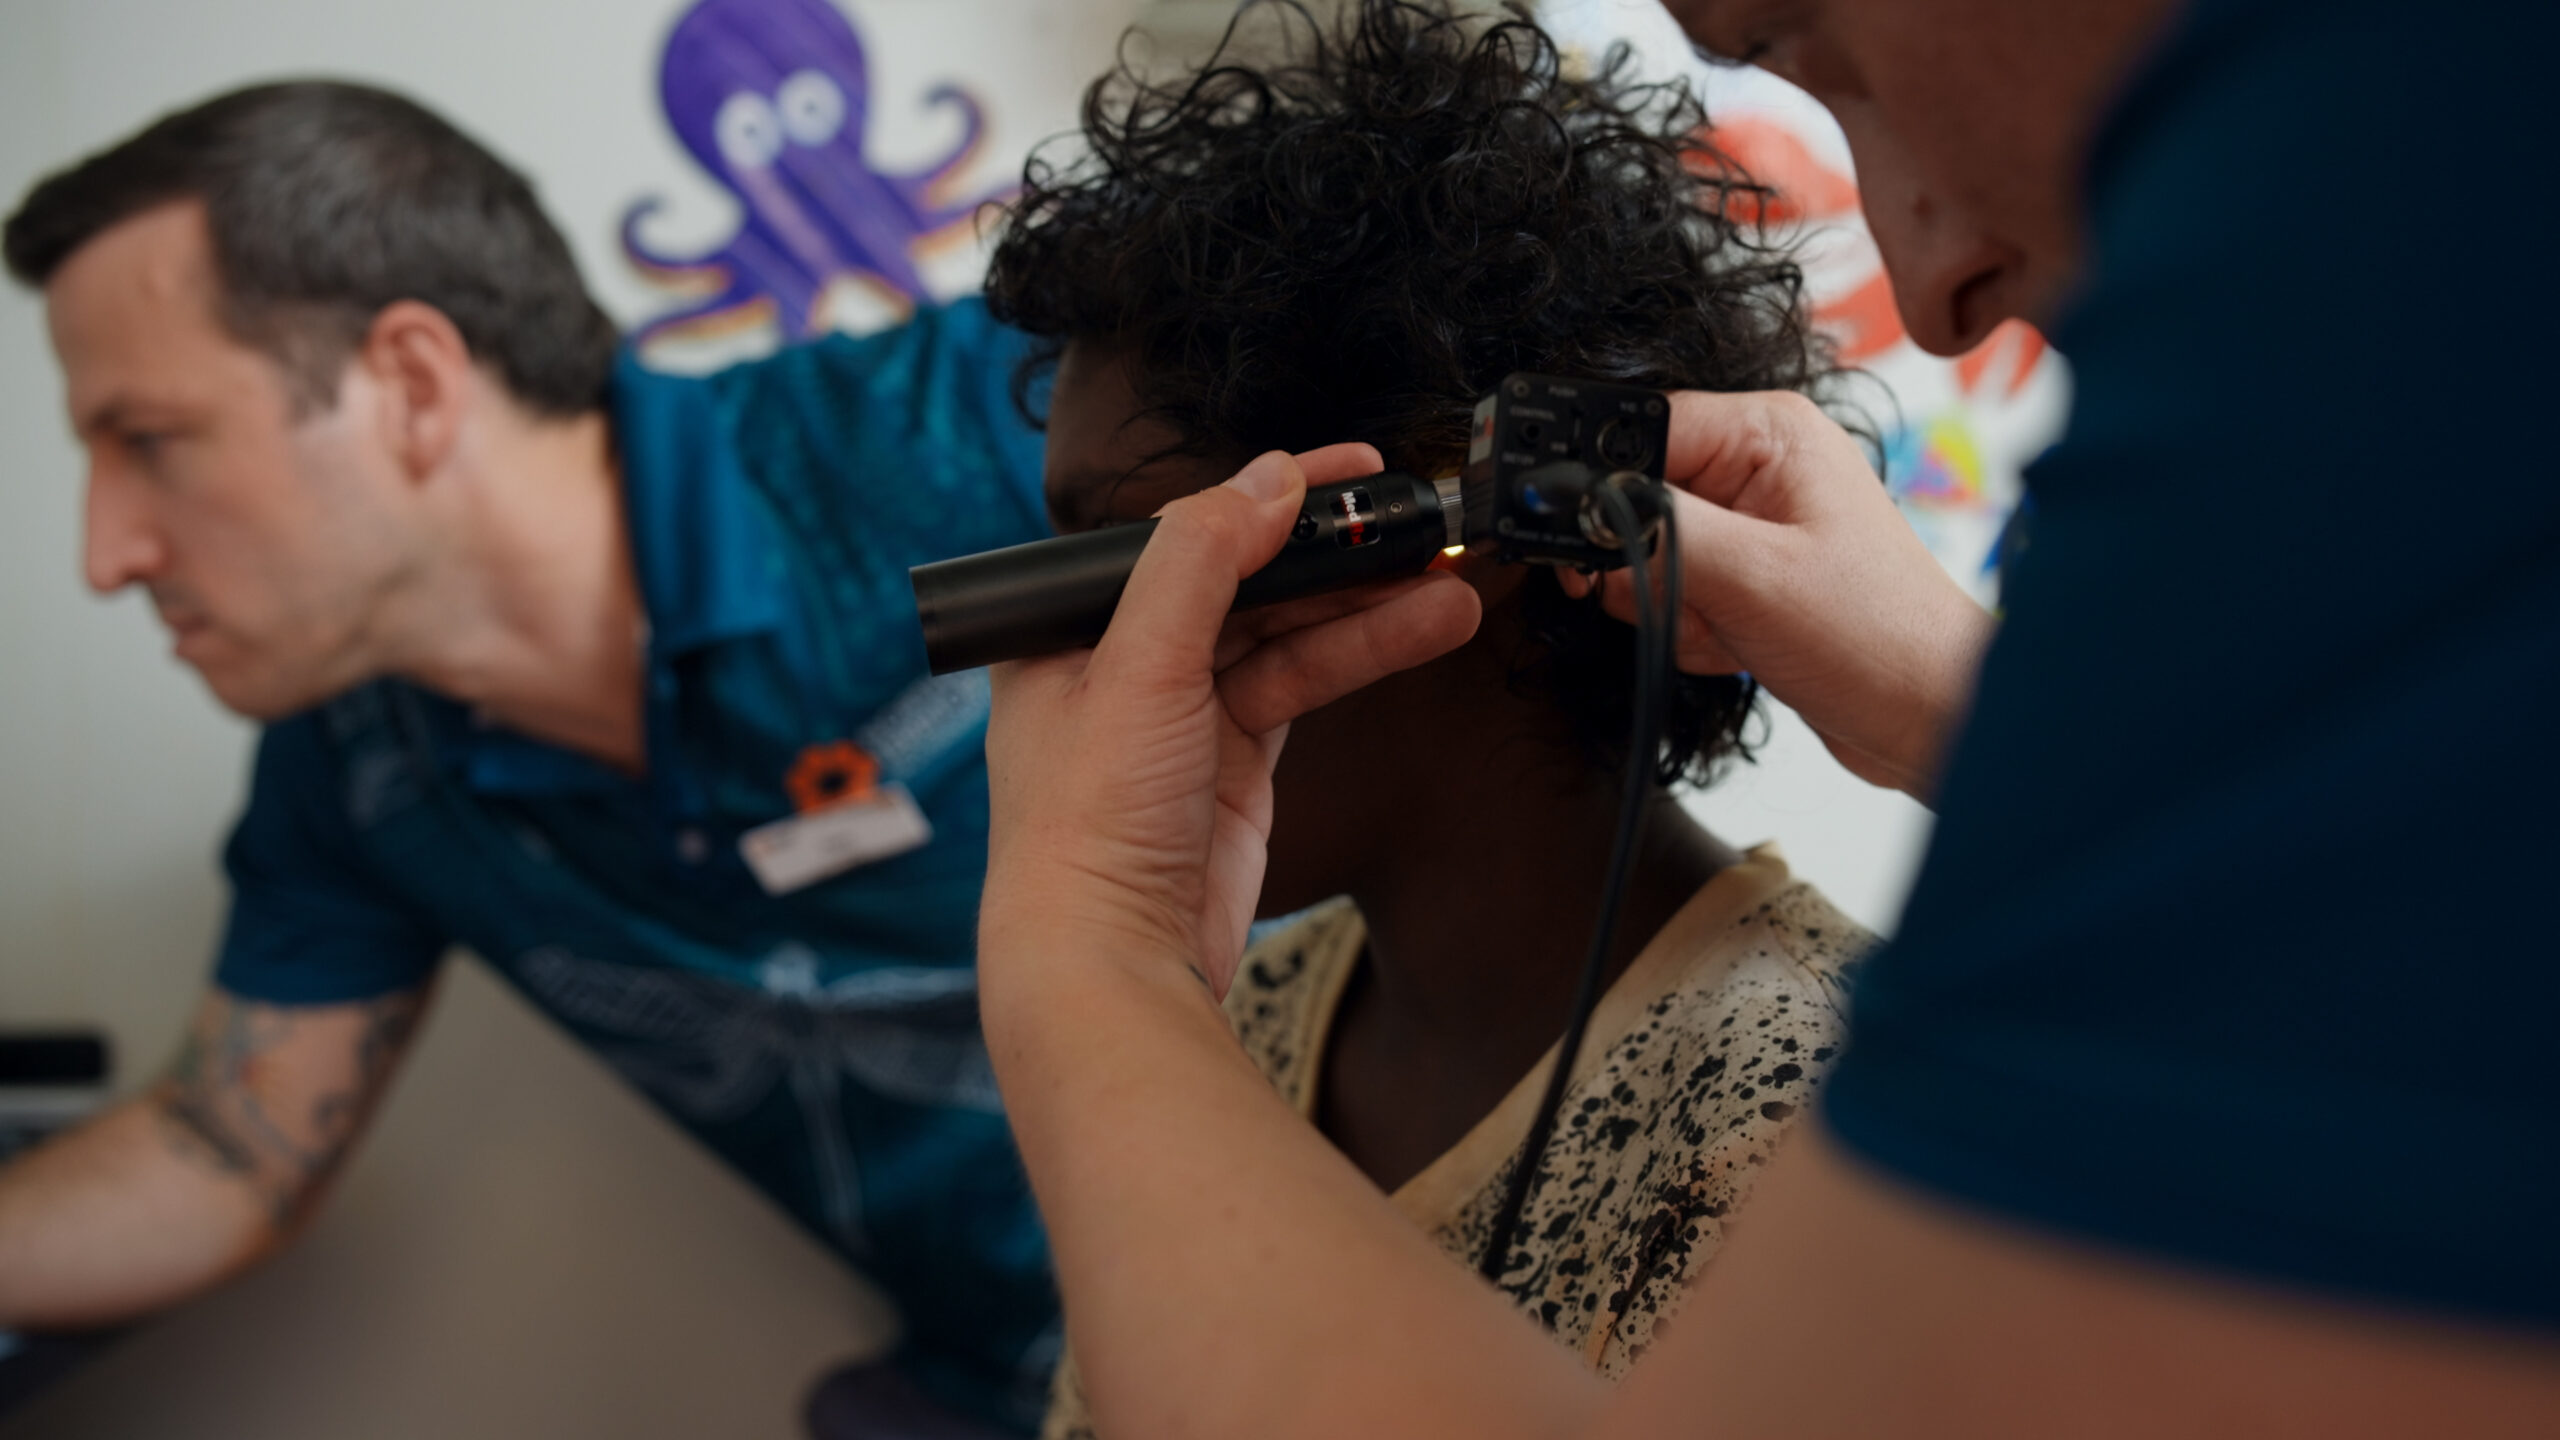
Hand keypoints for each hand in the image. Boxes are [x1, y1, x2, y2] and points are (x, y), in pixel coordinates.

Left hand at [980, 444, 1481, 997]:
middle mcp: (1123, 666)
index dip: (1266, 498)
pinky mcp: (1231, 766)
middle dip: (1333, 555)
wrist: (1115, 963)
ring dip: (1366, 608)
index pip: (1182, 536)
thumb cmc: (1089, 824)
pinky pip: (1302, 688)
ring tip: (1447, 579)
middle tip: (1414, 521)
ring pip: (1284, 637)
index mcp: (1072, 628)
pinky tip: (1416, 627)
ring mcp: (1182, 718)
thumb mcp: (1139, 665)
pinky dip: (1358, 657)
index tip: (1344, 471)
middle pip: (1244, 582)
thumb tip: (1266, 480)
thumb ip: (1201, 561)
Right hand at [1566, 391, 1992, 798]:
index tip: (1587, 542)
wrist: (1929, 717)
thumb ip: (1657, 529)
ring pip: (1644, 554)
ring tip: (1731, 626)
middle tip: (1695, 599)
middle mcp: (1758, 466)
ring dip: (1670, 606)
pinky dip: (1688, 630)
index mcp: (1767, 433)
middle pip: (1632, 497)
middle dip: (1647, 565)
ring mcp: (1751, 523)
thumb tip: (1578, 504)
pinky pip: (1671, 592)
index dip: (1601, 487)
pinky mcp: (1746, 574)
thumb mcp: (1753, 577)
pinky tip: (1738, 644)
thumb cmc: (1879, 637)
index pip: (1636, 427)